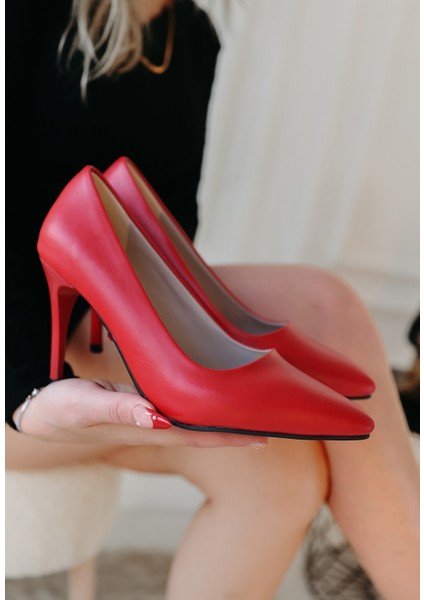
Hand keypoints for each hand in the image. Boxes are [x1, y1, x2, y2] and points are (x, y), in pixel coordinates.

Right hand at [13, 378, 267, 448]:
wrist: (41, 410)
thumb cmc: (62, 409)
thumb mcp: (85, 407)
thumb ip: (118, 411)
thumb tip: (156, 418)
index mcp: (148, 428)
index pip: (200, 436)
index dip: (232, 437)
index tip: (264, 435)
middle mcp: (155, 425)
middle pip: (206, 431)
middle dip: (238, 429)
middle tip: (273, 420)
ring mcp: (150, 416)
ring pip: (196, 420)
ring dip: (224, 416)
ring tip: (253, 407)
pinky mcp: (143, 403)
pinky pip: (181, 406)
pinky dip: (202, 403)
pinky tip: (212, 395)